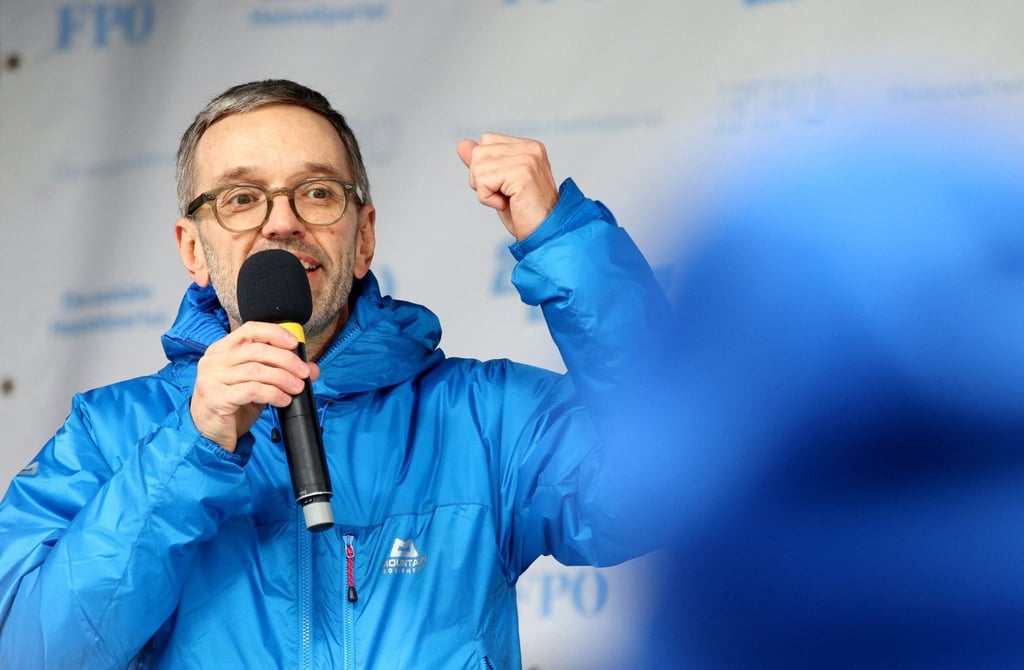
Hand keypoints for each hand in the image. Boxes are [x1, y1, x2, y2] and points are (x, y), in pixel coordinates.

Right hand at [190, 322, 319, 451]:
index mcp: (221, 350)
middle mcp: (214, 361)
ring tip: (297, 388)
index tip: (294, 344)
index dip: (274, 333)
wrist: (211, 435)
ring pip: (256, 370)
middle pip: (257, 350)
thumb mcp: (258, 385)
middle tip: (303, 372)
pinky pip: (252, 390)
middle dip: (286, 360)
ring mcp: (211, 378)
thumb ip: (280, 372)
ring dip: (282, 378)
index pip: (249, 330)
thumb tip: (311, 368)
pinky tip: (284, 400)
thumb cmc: (233, 406)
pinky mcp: (216, 398)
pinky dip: (273, 393)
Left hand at [456, 133, 559, 239]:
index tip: (503, 185)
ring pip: (478, 166)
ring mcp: (528, 159)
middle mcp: (530, 148)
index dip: (484, 167)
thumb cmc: (524, 214)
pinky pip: (483, 180)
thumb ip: (482, 163)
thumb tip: (462, 144)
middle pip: (479, 151)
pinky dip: (487, 198)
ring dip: (484, 190)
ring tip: (505, 200)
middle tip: (503, 196)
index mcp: (528, 147)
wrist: (544, 234)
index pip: (487, 140)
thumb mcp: (498, 184)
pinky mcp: (522, 174)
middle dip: (481, 179)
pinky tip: (505, 204)